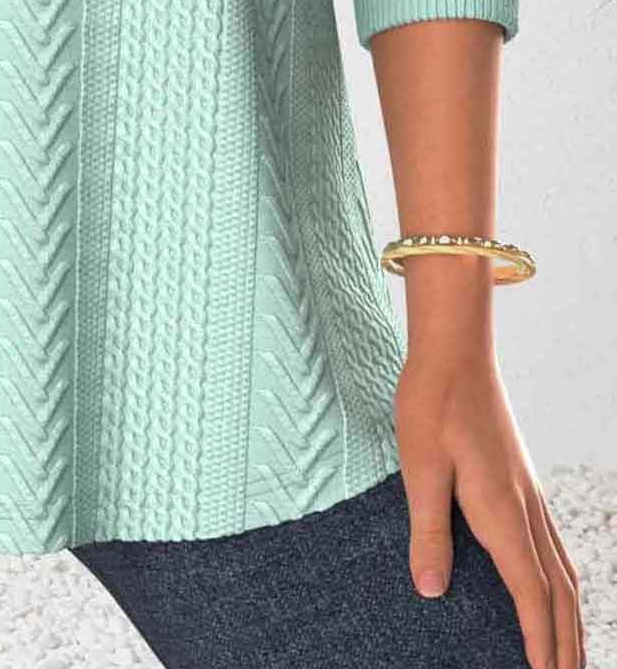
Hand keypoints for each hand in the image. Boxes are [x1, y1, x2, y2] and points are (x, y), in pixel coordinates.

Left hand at [394, 350, 585, 668]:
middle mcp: (526, 508)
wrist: (456, 351)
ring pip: (563, 569)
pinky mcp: (522, 482)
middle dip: (566, 642)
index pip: (531, 592)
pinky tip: (553, 590)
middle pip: (559, 590)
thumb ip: (427, 530)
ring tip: (571, 655)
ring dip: (570, 617)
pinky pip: (553, 545)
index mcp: (502, 510)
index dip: (540, 641)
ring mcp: (530, 494)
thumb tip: (431, 591)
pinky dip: (562, 582)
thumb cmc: (432, 404)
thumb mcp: (419, 466)